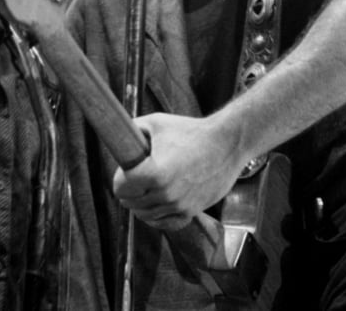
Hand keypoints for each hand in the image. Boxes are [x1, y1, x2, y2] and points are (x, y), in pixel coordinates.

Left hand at [112, 112, 246, 230]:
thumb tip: (119, 137)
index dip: (119, 179)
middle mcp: (166, 193)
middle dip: (128, 191)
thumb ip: (133, 129)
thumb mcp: (157, 123)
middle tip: (133, 180)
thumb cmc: (192, 131)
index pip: (121, 188)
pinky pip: (166, 223)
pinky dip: (157, 217)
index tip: (124, 172)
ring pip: (146, 215)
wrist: (227, 144)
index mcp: (154, 172)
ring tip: (144, 190)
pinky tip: (156, 206)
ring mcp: (179, 204)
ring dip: (141, 204)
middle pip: (131, 203)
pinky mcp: (192, 211)